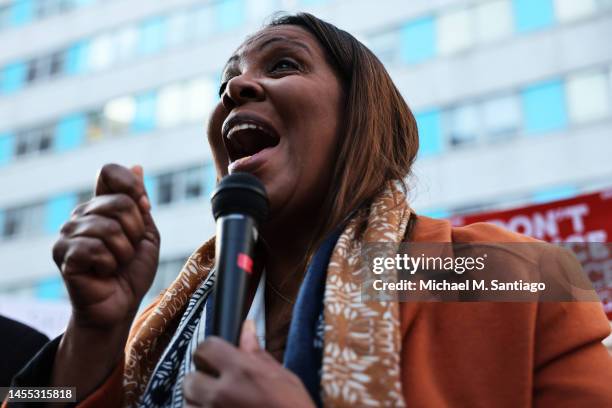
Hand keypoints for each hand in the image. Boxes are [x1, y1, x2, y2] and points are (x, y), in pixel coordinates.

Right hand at [52, 163, 159, 328]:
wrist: (120, 305)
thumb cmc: (132, 271)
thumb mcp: (146, 233)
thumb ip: (140, 203)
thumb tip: (136, 166)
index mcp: (100, 205)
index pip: (109, 171)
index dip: (132, 187)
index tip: (143, 209)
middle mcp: (81, 214)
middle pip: (121, 202)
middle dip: (136, 231)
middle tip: (128, 250)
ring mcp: (68, 233)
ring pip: (110, 228)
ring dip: (124, 252)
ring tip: (115, 264)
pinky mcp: (63, 254)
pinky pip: (96, 248)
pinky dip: (109, 264)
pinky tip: (102, 272)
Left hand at [184, 321, 314, 407]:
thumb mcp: (282, 377)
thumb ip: (257, 354)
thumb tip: (247, 328)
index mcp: (242, 371)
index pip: (206, 348)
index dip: (209, 351)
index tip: (215, 357)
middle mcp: (222, 393)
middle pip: (189, 379)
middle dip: (200, 380)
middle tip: (217, 385)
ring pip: (189, 404)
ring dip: (200, 402)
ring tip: (220, 404)